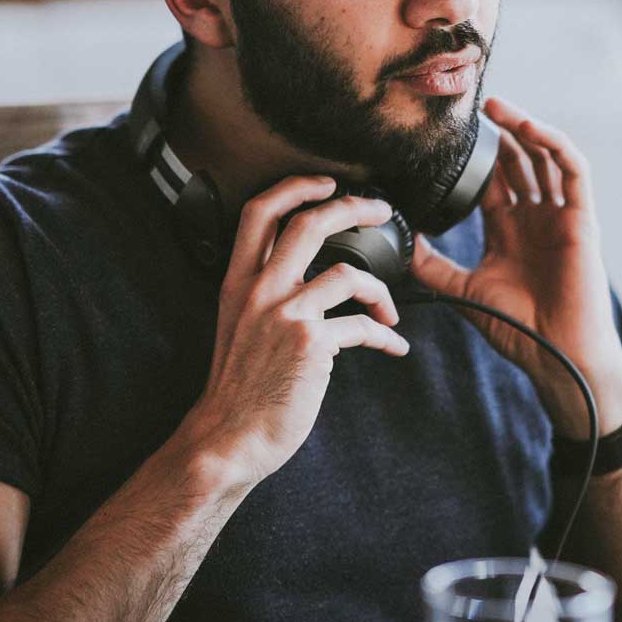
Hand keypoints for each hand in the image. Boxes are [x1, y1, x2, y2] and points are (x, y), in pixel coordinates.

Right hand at [174, 177, 407, 488]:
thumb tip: (310, 280)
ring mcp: (285, 314)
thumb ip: (265, 295)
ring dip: (381, 290)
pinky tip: (393, 347)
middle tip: (380, 210)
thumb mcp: (237, 326)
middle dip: (353, 206)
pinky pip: (362, 326)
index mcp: (238, 282)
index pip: (259, 212)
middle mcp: (259, 291)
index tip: (326, 182)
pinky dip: (385, 336)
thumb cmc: (239, 388)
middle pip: (309, 223)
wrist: (229, 438)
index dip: (295, 187)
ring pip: (348, 273)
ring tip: (391, 310)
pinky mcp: (310, 344)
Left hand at [411, 97, 621, 436]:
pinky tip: (529, 129)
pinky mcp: (582, 219)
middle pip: (519, 160)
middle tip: (472, 107)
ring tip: (496, 107)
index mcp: (509, 229)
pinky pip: (574, 170)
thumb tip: (400, 241)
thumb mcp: (463, 290)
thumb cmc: (519, 328)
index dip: (475, 154)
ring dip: (523, 128)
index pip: (493, 179)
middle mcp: (535, 217)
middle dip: (498, 132)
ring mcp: (560, 215)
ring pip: (545, 157)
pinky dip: (554, 145)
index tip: (448, 132)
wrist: (557, 356)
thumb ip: (433, 265)